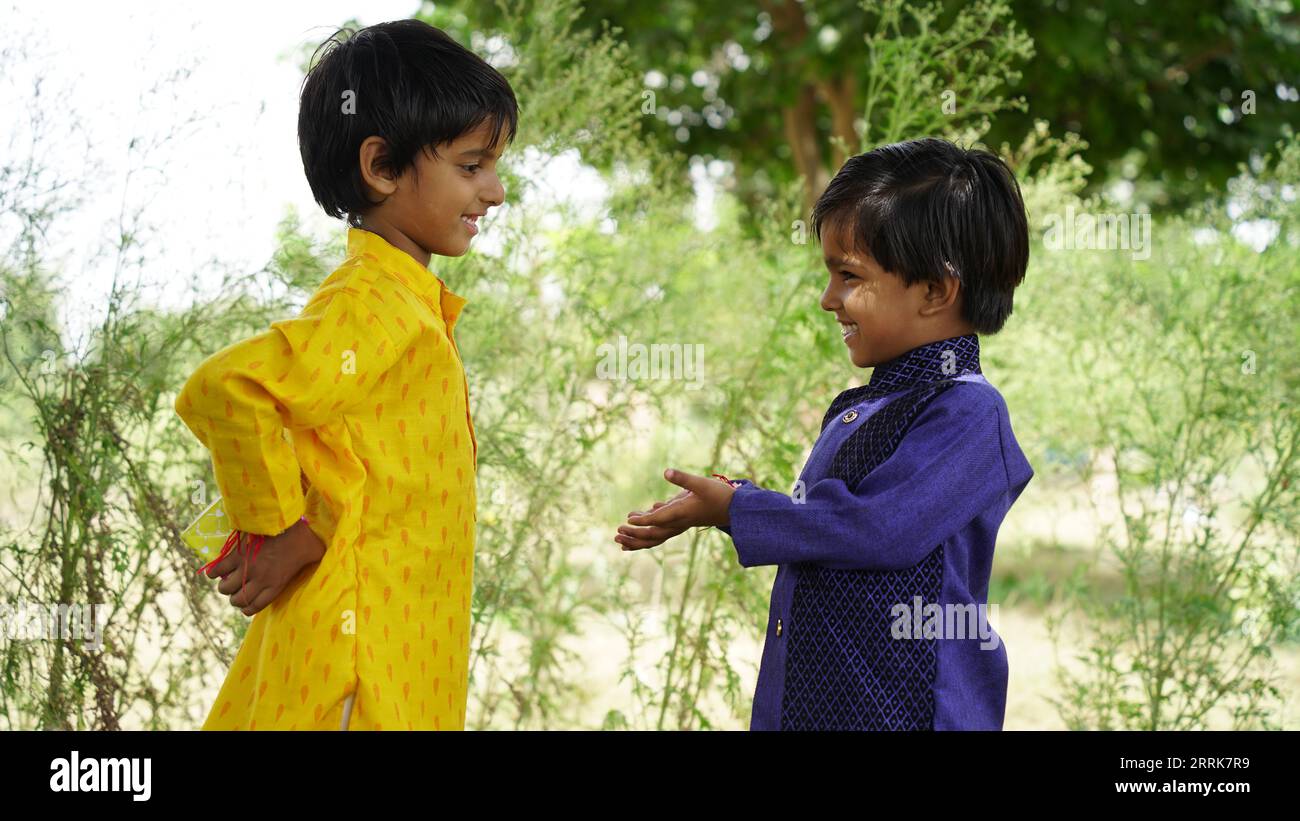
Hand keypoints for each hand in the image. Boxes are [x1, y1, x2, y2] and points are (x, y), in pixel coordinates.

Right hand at [205, 519, 325, 615]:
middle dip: (235, 598)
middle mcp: (259, 580)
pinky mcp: (237, 554)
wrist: (288, 519)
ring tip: (228, 579)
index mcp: (276, 584)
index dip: (247, 607)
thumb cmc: (305, 536)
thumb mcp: (315, 555)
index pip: (253, 608)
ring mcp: (246, 567)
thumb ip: (316, 563)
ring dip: (224, 585)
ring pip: (225, 588)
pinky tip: (216, 570)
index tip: (247, 601)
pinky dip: (214, 572)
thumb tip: (333, 563)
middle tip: (237, 589)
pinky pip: (217, 570)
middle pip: (237, 600)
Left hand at [617, 469, 736, 551]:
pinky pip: (661, 532)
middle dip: (634, 535)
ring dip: (638, 540)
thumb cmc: (719, 495)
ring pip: (656, 537)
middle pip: (653, 535)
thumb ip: (683, 478)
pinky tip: (640, 519)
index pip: (657, 519)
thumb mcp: (701, 483)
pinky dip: (648, 531)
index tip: (627, 520)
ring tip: (621, 541)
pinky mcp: (682, 522)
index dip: (642, 520)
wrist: (736, 509)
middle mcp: (678, 522)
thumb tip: (666, 471)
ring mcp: (680, 524)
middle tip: (617, 533)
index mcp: (681, 513)